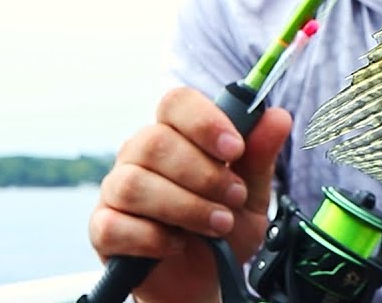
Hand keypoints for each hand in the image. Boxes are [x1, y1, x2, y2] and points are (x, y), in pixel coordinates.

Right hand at [88, 87, 292, 302]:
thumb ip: (261, 156)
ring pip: (135, 183)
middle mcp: (140, 155)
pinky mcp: (103, 228)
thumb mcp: (253, 193)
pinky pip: (115, 225)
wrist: (207, 279)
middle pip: (155, 142)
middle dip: (204, 174)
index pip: (176, 102)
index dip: (204, 121)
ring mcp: (116, 190)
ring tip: (219, 225)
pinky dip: (154, 238)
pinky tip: (178, 245)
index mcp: (176, 134)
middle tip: (235, 197)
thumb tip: (278, 116)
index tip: (235, 148)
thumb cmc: (224, 227)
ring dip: (186, 207)